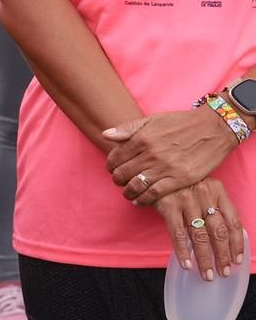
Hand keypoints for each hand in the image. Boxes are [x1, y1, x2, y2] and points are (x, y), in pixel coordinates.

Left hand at [105, 110, 237, 205]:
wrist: (214, 128)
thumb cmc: (182, 123)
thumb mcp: (153, 119)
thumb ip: (128, 128)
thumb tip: (105, 135)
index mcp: (142, 138)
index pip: (115, 157)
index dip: (110, 165)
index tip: (113, 168)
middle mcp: (151, 154)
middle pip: (123, 173)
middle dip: (117, 179)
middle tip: (119, 181)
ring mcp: (166, 167)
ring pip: (136, 185)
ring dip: (127, 192)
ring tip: (128, 192)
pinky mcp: (180, 179)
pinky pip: (155, 194)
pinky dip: (143, 199)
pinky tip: (140, 200)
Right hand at [160, 177, 245, 280]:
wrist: (152, 166)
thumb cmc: (179, 180)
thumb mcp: (201, 186)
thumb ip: (214, 205)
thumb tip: (226, 235)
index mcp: (217, 189)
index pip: (233, 221)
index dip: (237, 243)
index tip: (237, 260)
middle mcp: (204, 194)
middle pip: (218, 231)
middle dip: (222, 255)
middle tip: (223, 272)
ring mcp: (186, 200)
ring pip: (199, 235)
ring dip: (205, 258)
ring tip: (208, 274)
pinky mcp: (167, 205)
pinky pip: (178, 234)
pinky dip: (183, 251)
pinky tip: (187, 264)